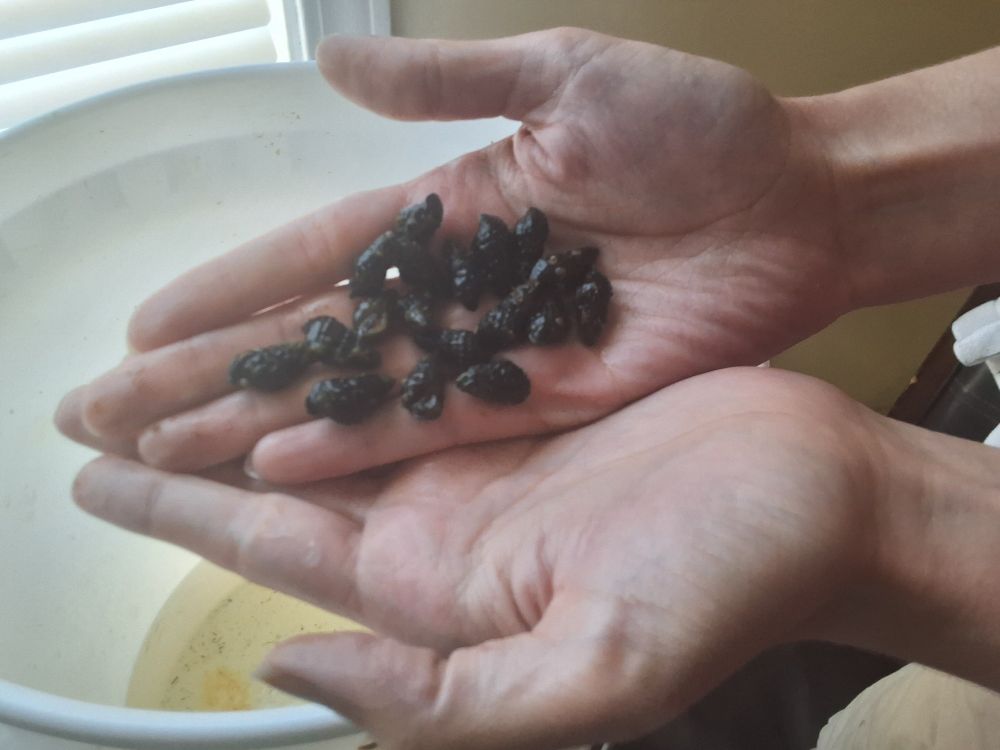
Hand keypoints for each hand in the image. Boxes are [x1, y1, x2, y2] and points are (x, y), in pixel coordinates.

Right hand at [59, 28, 844, 481]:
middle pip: (317, 337)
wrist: (798, 203)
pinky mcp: (545, 397)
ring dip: (262, 420)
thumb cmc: (698, 128)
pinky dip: (358, 446)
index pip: (315, 257)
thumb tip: (330, 65)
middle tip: (116, 407)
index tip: (149, 322)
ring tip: (169, 449)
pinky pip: (436, 428)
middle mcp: (460, 289)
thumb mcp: (564, 75)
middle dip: (216, 370)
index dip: (230, 288)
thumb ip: (446, 83)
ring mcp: (496, 349)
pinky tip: (281, 463)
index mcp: (453, 210)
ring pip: (360, 392)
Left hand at [71, 368, 879, 749]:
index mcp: (439, 594)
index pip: (275, 551)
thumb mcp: (590, 679)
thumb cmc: (732, 584)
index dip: (179, 518)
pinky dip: (348, 349)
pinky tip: (304, 327)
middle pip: (282, 482)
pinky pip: (409, 365)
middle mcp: (444, 525)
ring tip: (175, 365)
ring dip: (254, 391)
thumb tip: (291, 666)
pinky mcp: (522, 395)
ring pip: (334, 417)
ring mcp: (481, 454)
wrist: (820, 495)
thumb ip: (434, 700)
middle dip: (188, 450)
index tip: (100, 482)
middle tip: (101, 409)